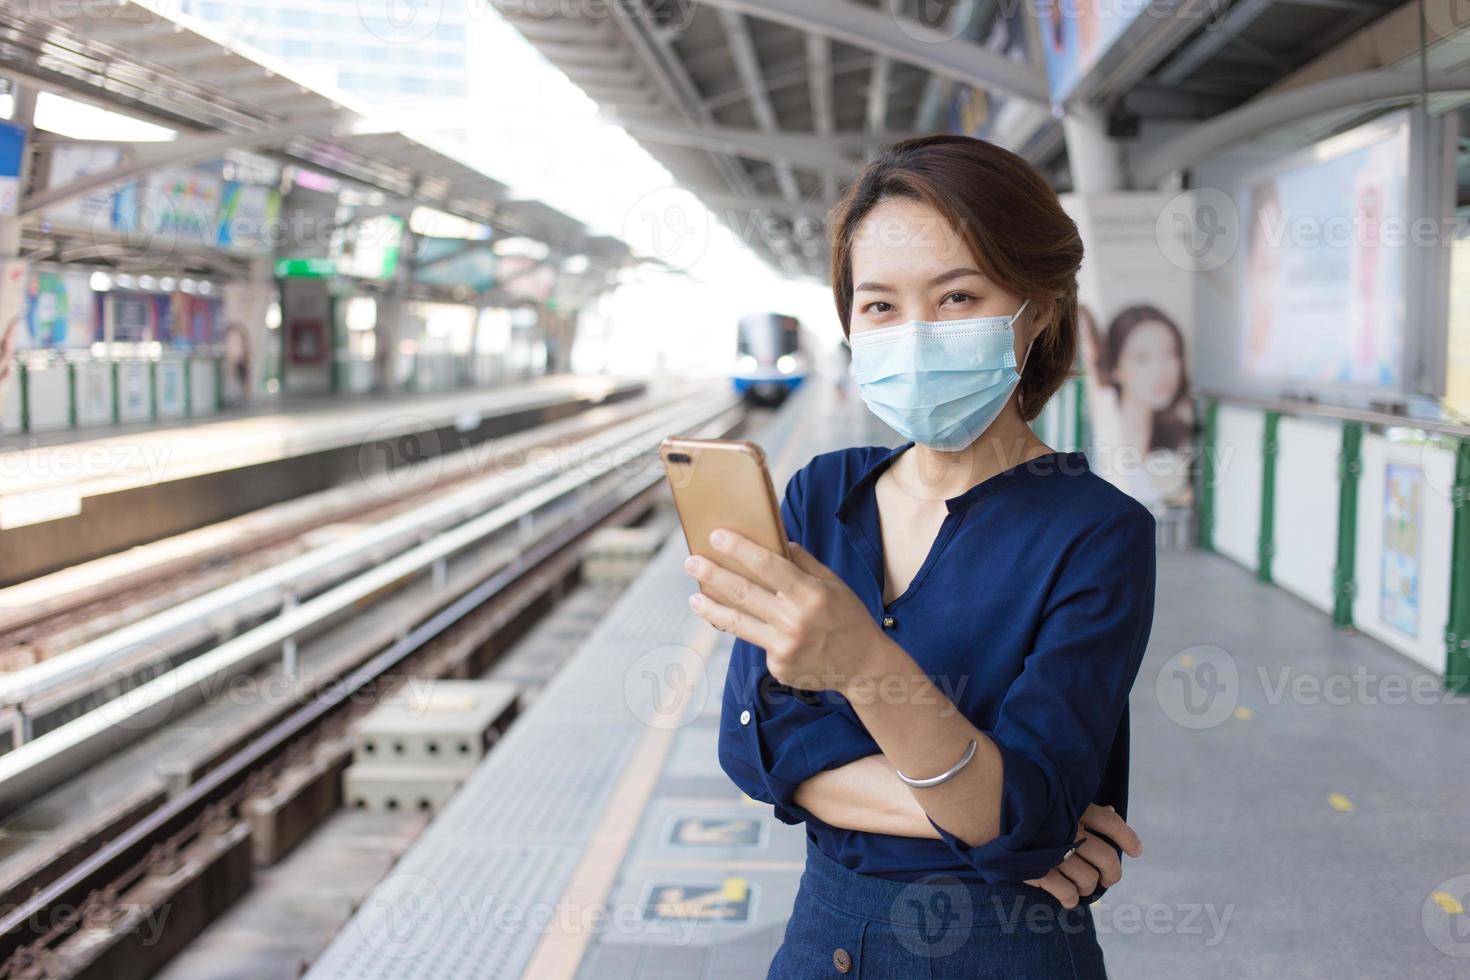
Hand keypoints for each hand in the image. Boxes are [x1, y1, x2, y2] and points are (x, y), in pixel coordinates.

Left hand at [682, 529, 882, 691]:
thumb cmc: (849, 619)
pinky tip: (759, 630)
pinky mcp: (778, 667)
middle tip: (691, 562)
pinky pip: (759, 643)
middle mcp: (795, 621)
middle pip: (744, 593)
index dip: (739, 549)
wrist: (864, 667)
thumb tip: (776, 541)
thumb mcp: (834, 585)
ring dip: (711, 608)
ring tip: (693, 598)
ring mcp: (785, 647)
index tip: (716, 536)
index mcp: (811, 594)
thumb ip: (804, 564)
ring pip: (738, 623)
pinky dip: (755, 633)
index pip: (767, 565)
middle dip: (713, 575)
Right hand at [1024, 804, 1141, 908]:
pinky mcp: (1038, 870)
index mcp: (1074, 808)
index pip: (1111, 823)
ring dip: (1088, 888)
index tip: (1137, 851)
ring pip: (1088, 879)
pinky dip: (1071, 899)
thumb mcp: (1052, 794)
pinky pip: (1066, 893)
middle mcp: (1069, 829)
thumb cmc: (1018, 799)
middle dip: (1112, 873)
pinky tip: (1068, 899)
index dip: (1127, 838)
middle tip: (1108, 879)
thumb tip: (1109, 810)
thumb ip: (1081, 805)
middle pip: (1106, 858)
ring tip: (1081, 889)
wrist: (979, 803)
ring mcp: (1054, 851)